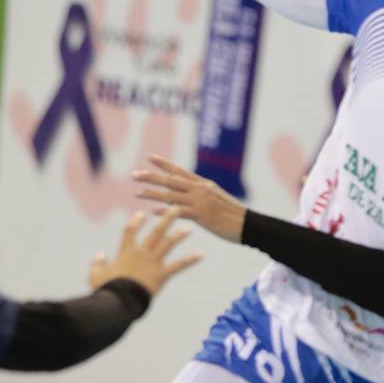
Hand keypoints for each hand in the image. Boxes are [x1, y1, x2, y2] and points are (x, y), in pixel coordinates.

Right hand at [89, 209, 201, 296]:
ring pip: (168, 244)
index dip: (136, 221)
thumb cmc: (106, 289)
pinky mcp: (162, 274)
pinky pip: (179, 265)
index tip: (141, 213)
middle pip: (155, 232)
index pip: (130, 231)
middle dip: (166, 219)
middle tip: (175, 208)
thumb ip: (97, 263)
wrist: (120, 300)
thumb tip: (99, 255)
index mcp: (126, 252)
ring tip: (189, 227)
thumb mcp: (95, 275)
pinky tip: (201, 255)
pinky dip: (190, 260)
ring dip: (179, 235)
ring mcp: (153, 262)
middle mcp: (141, 253)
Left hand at [132, 156, 246, 242]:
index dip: (164, 164)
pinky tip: (153, 210)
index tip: (150, 158)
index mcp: (204, 184)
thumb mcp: (217, 198)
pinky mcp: (202, 216)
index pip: (180, 171)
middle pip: (171, 181)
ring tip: (137, 193)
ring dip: (152, 194)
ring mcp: (200, 202)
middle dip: (151, 177)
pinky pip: (180, 212)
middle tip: (134, 175)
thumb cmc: (233, 214)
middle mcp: (200, 190)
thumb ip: (202, 193)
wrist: (249, 225)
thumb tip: (188, 192)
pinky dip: (165, 211)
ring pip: (171, 196)